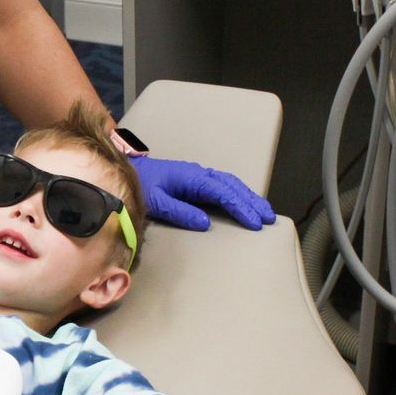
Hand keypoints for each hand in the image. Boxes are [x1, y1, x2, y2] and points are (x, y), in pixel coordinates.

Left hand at [130, 156, 275, 231]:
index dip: (241, 207)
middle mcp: (198, 174)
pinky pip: (222, 186)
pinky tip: (244, 203)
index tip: (255, 222)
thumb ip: (179, 211)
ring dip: (248, 197)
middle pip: (232, 186)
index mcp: (191, 177)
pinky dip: (237, 194)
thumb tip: (205, 222)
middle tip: (270, 218)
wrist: (125, 172)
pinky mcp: (194, 182)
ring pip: (230, 184)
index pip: (223, 192)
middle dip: (252, 201)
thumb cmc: (139, 185)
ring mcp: (197, 177)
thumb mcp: (156, 201)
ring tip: (265, 212)